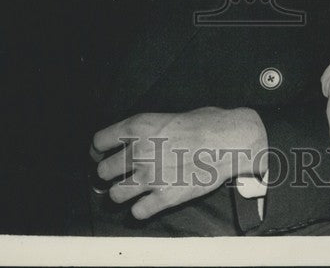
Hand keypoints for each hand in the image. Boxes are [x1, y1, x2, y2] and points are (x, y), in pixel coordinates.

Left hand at [91, 107, 266, 219]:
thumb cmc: (207, 123)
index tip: (103, 154)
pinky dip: (141, 210)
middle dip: (109, 173)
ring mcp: (150, 177)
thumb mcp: (170, 115)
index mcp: (139, 127)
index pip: (98, 142)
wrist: (231, 140)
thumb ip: (149, 129)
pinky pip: (138, 212)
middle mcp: (139, 152)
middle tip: (120, 173)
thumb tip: (141, 138)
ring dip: (121, 193)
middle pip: (103, 171)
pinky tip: (148, 202)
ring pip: (115, 195)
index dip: (99, 150)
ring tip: (131, 190)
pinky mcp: (165, 197)